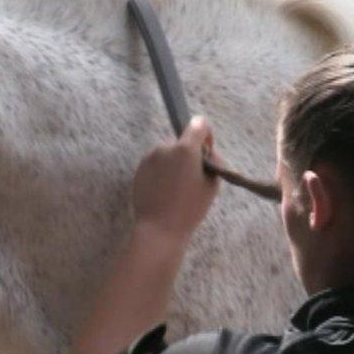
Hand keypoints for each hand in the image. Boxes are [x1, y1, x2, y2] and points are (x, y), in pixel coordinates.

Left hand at [133, 116, 219, 238]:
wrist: (159, 228)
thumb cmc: (190, 208)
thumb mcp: (212, 184)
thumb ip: (214, 161)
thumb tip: (207, 151)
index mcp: (185, 149)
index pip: (198, 124)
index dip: (206, 135)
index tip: (205, 151)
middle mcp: (165, 147)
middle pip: (182, 142)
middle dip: (189, 154)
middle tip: (192, 178)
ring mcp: (150, 157)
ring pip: (168, 153)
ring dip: (175, 163)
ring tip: (178, 188)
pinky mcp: (139, 168)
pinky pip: (156, 163)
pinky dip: (162, 172)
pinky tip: (165, 191)